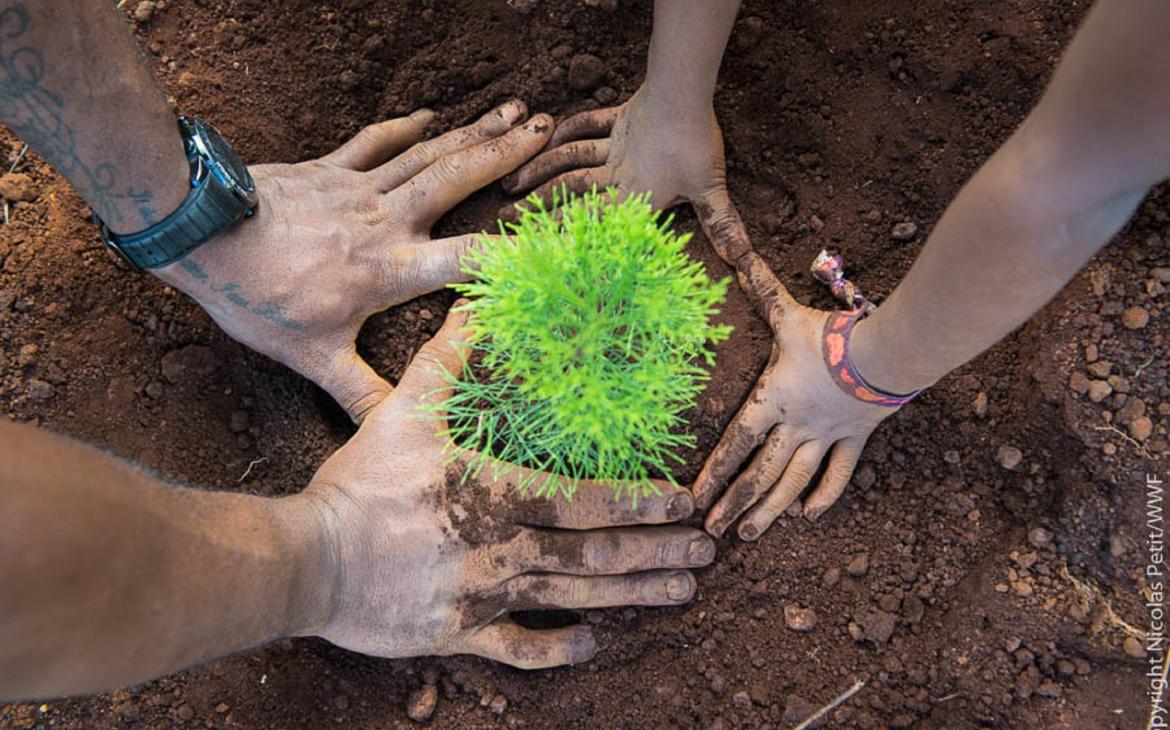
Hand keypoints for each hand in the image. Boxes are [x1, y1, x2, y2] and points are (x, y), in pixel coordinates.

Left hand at [156, 101, 551, 421]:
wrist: (203, 235)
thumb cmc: (257, 297)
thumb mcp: (311, 356)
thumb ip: (358, 393)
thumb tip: (391, 435)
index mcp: (391, 269)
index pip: (471, 258)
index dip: (518, 248)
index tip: (557, 238)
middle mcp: (386, 221)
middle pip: (458, 180)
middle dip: (506, 155)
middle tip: (545, 132)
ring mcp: (359, 188)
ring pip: (428, 154)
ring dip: (473, 131)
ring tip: (513, 111)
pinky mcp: (329, 168)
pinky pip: (376, 141)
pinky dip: (404, 127)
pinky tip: (430, 116)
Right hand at [296, 306, 714, 668]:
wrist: (308, 561)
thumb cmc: (361, 482)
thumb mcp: (407, 408)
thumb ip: (453, 357)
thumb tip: (480, 299)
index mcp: (496, 493)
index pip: (585, 500)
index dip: (641, 501)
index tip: (684, 500)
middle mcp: (502, 549)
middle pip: (596, 555)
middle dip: (658, 552)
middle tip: (707, 550)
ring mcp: (485, 596)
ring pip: (574, 599)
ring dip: (635, 596)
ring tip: (683, 592)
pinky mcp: (460, 633)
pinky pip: (519, 649)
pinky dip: (558, 649)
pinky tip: (593, 643)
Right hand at [499, 87, 752, 265]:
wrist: (684, 94)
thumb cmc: (696, 145)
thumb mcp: (711, 192)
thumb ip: (723, 227)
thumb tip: (743, 262)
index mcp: (632, 198)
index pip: (589, 222)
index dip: (561, 235)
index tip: (533, 247)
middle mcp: (616, 175)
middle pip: (568, 193)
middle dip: (535, 207)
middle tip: (503, 217)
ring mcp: (614, 145)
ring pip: (568, 161)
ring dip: (539, 170)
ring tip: (510, 183)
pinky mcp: (619, 119)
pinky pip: (586, 124)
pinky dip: (566, 129)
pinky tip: (548, 136)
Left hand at [692, 253, 899, 539]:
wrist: (887, 352)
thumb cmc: (831, 331)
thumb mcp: (786, 311)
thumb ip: (757, 285)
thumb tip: (729, 245)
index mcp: (772, 399)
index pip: (735, 443)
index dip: (713, 472)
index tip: (694, 499)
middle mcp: (796, 425)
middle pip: (760, 472)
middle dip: (734, 503)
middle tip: (712, 533)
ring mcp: (827, 436)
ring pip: (794, 482)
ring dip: (770, 511)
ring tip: (748, 536)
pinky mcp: (855, 438)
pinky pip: (839, 474)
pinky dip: (824, 496)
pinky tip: (807, 515)